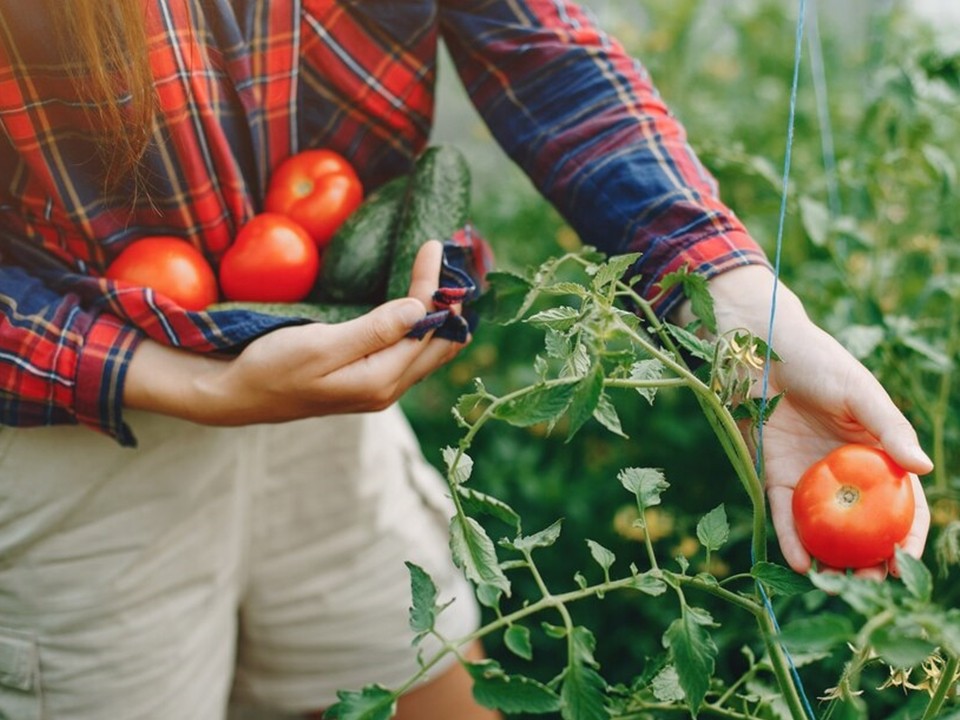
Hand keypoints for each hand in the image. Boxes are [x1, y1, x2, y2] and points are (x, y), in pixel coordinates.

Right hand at [124, 240, 466, 423]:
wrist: (236, 395)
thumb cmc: (272, 366)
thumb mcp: (320, 345)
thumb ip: (373, 331)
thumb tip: (419, 309)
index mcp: (381, 379)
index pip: (426, 327)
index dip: (434, 286)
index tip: (433, 246)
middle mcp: (388, 388)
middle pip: (440, 344)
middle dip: (452, 304)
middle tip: (454, 261)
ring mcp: (378, 386)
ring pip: (429, 351)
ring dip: (442, 316)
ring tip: (446, 279)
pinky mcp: (367, 380)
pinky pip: (410, 353)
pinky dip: (424, 327)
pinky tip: (421, 307)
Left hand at [697, 266, 932, 577]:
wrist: (759, 349)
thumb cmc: (819, 363)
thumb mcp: (861, 394)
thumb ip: (891, 430)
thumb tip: (925, 468)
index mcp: (875, 452)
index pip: (900, 502)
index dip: (908, 535)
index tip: (908, 564)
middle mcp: (844, 470)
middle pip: (862, 525)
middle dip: (869, 559)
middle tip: (871, 586)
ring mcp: (808, 475)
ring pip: (823, 527)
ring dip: (830, 559)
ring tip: (835, 586)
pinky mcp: (772, 474)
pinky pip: (783, 513)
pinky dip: (791, 538)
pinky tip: (800, 562)